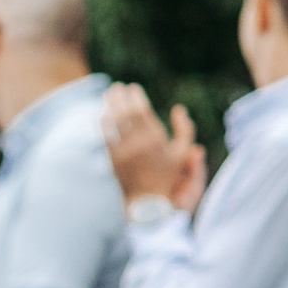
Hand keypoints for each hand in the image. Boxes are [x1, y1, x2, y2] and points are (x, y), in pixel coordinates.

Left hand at [101, 84, 206, 210]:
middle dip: (119, 98)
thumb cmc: (168, 174)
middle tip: (117, 88)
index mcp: (155, 140)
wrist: (148, 200)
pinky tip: (101, 114)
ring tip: (108, 95)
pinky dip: (102, 124)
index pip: (141, 112)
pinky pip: (105, 137)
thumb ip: (185, 129)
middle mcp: (138, 145)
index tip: (132, 88)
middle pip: (124, 114)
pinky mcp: (112, 160)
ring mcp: (123, 153)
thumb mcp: (182, 152)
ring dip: (109, 106)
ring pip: (112, 124)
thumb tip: (178, 109)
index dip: (135, 97)